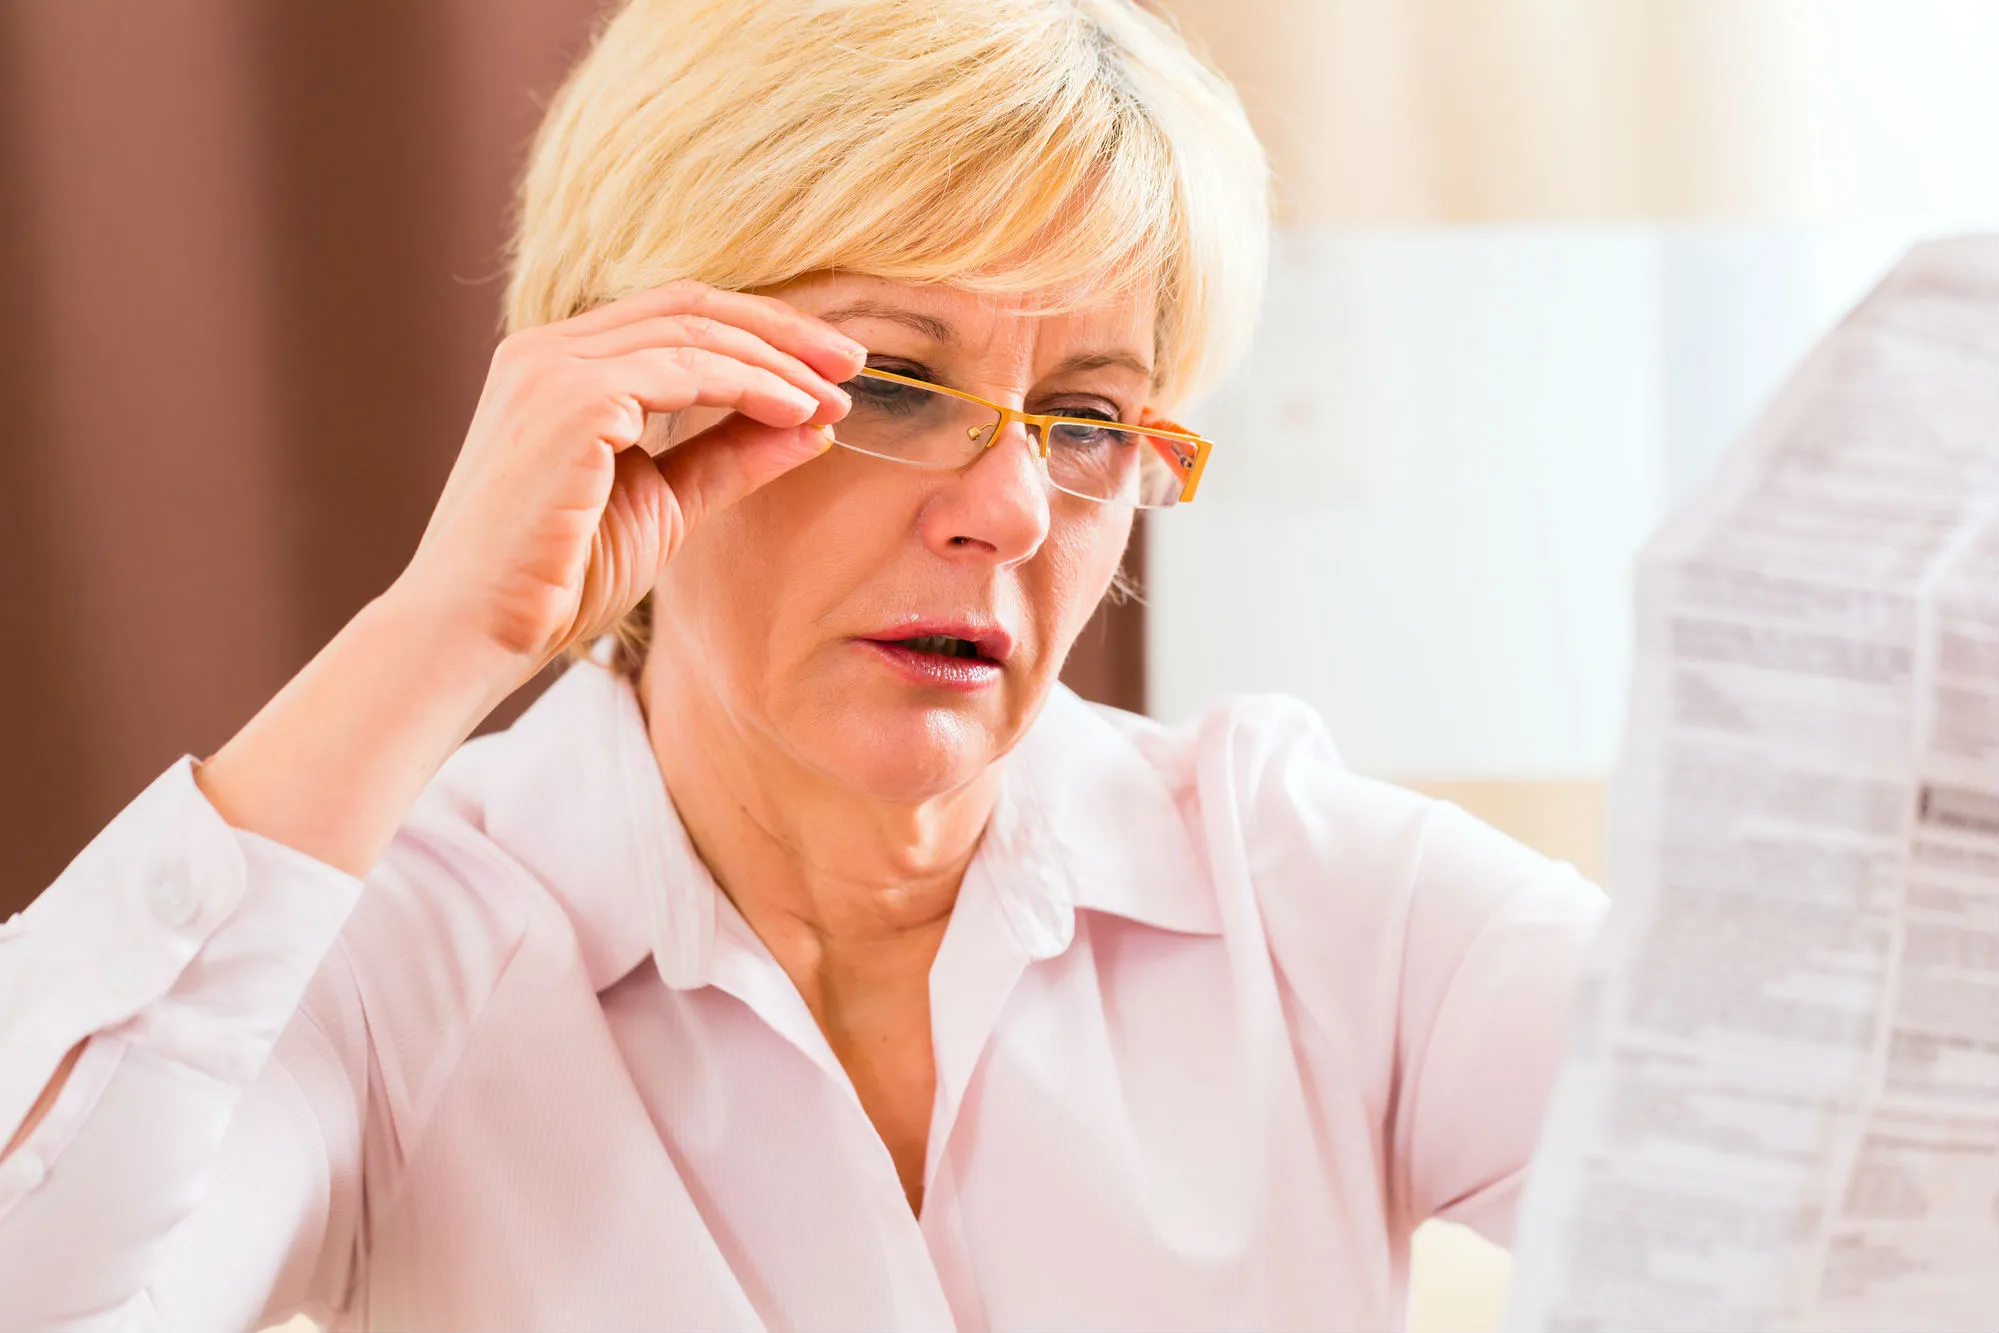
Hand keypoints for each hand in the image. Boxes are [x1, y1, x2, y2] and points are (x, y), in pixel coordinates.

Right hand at [394, 280, 862, 678]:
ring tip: (835, 396)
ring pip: (694, 333)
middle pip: (691, 307)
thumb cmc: (555, 579)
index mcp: (559, 366)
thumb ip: (730, 458)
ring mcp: (553, 367)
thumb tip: (815, 427)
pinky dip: (751, 385)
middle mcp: (549, 350)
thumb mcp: (664, 506)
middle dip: (783, 331)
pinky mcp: (570, 400)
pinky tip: (797, 411)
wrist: (475, 633)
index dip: (761, 333)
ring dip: (778, 361)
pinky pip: (684, 371)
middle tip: (854, 361)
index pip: (676, 318)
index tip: (830, 369)